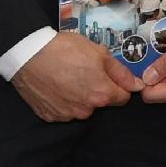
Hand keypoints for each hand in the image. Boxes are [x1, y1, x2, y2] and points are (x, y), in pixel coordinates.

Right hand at [10, 33, 139, 123]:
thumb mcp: (99, 53)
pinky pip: (63, 110)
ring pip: (81, 107)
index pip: (123, 98)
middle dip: (97, 90)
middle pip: (101, 103)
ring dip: (79, 96)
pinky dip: (62, 101)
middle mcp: (86, 110)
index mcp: (102, 95)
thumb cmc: (64, 50)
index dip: (118, 85)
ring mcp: (66, 115)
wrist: (27, 53)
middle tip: (83, 71)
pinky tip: (55, 85)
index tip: (108, 75)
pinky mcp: (49, 116)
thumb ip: (121, 72)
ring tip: (66, 76)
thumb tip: (138, 85)